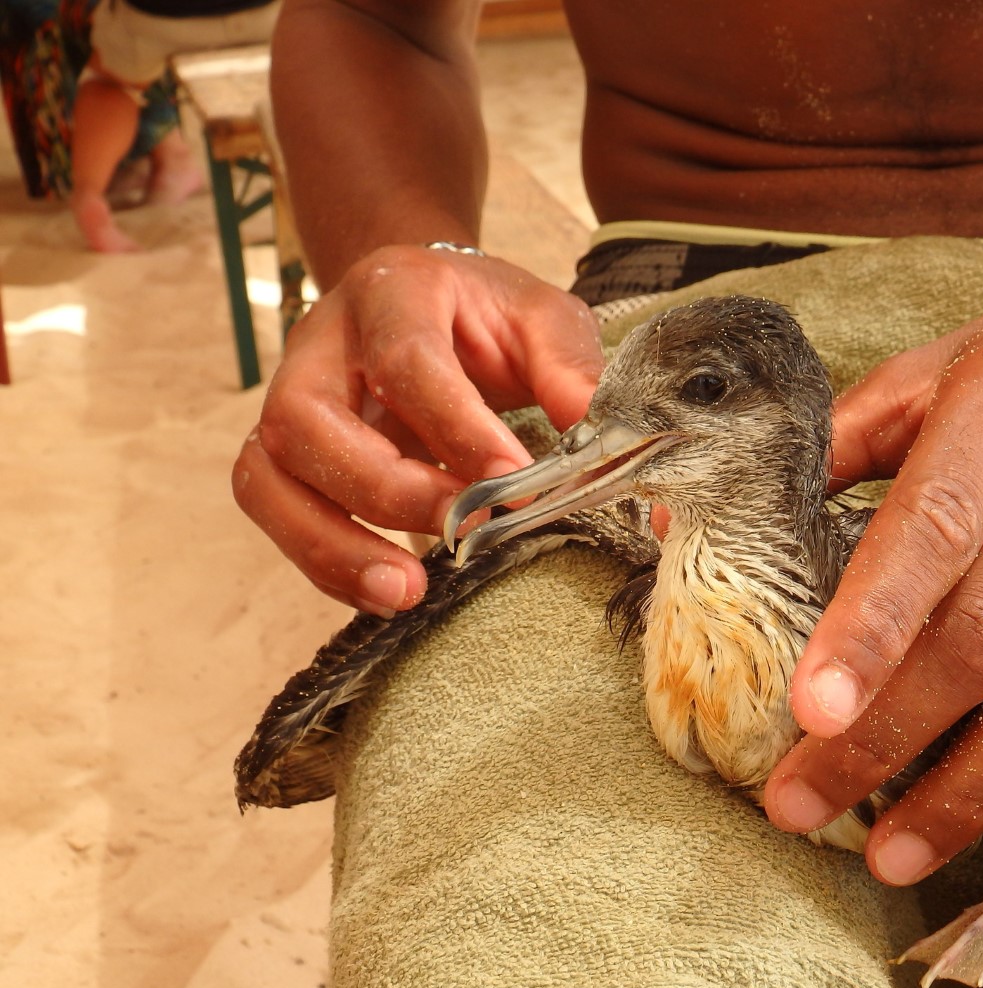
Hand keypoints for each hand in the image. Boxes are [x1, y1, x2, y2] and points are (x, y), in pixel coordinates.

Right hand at [233, 244, 601, 613]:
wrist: (430, 303)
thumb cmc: (486, 316)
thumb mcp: (542, 319)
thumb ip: (572, 370)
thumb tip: (606, 442)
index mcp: (392, 292)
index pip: (405, 359)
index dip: (454, 426)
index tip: (513, 481)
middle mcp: (322, 344)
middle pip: (305, 420)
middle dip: (382, 490)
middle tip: (459, 532)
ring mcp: (291, 399)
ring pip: (267, 475)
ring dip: (330, 543)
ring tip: (406, 590)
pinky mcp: (285, 454)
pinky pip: (276, 510)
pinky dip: (323, 561)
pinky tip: (387, 591)